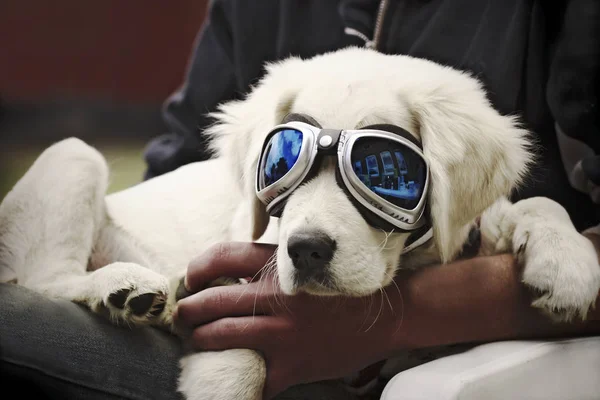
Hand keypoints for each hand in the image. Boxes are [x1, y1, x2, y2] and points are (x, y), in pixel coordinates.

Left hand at [175, 242, 403, 398]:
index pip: (222, 257)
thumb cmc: (343, 289)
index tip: (190, 280)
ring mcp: (282, 334)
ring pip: (221, 337)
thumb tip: (234, 275)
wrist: (386, 315)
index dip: (197, 268)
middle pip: (212, 301)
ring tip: (194, 341)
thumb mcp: (309, 266)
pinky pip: (252, 379)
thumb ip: (273, 268)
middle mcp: (275, 299)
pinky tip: (223, 381)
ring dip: (198, 340)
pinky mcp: (292, 365)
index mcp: (279, 269)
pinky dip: (233, 382)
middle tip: (181, 317)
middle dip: (188, 310)